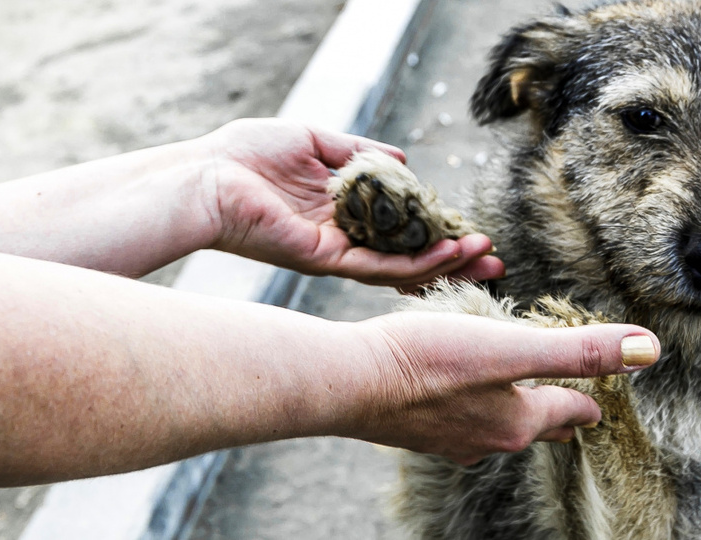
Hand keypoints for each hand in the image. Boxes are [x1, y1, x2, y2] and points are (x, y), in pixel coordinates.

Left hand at [198, 118, 503, 288]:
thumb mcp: (314, 142)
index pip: (402, 231)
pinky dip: (415, 263)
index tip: (474, 233)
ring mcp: (335, 255)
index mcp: (343, 216)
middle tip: (495, 264)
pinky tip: (447, 254)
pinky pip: (378, 266)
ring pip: (402, 269)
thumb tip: (401, 159)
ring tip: (484, 258)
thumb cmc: (246, 155)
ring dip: (445, 264)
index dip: (439, 234)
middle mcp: (344, 241)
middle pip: (410, 258)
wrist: (205, 174)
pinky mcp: (324, 260)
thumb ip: (358, 152)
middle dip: (454, 263)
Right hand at [345, 312, 659, 464]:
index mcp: (520, 420)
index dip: (593, 396)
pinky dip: (476, 407)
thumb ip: (579, 350)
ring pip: (499, 426)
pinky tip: (463, 398)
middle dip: (559, 411)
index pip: (573, 409)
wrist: (348, 383)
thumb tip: (649, 350)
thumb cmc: (428, 360)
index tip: (602, 394)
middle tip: (574, 399)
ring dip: (516, 409)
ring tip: (522, 395)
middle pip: (538, 425)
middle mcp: (490, 438)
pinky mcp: (419, 429)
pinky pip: (462, 421)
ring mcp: (452, 438)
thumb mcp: (513, 347)